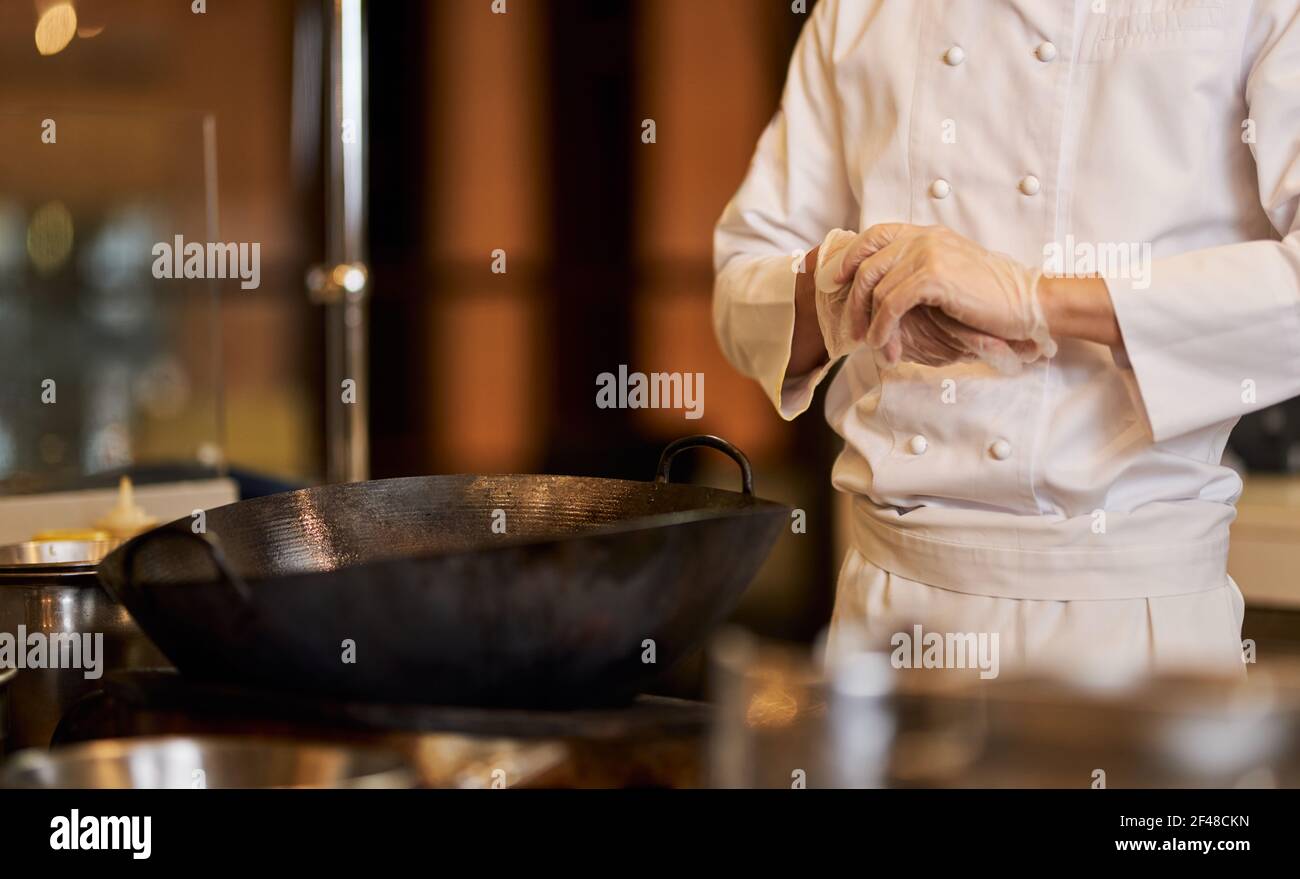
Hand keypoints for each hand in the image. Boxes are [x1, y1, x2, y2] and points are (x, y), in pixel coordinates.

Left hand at [835, 224, 1056, 366]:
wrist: (1031, 302)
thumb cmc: (994, 299)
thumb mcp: (952, 276)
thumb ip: (921, 273)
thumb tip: (884, 296)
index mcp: (928, 234)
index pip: (876, 234)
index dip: (850, 256)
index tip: (836, 281)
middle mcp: (924, 238)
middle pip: (867, 264)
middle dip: (853, 301)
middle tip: (854, 330)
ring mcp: (929, 253)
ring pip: (876, 288)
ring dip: (871, 325)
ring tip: (878, 348)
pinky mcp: (934, 276)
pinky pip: (890, 303)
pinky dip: (883, 328)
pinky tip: (886, 345)